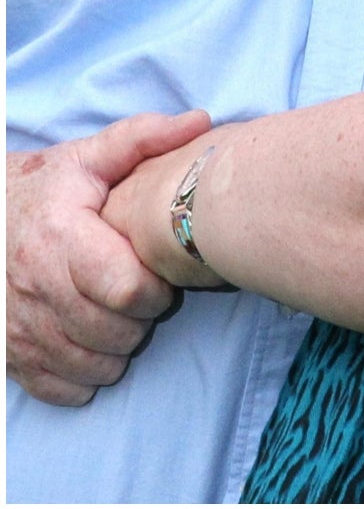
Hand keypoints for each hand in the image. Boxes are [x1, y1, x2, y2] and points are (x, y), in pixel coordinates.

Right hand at [7, 110, 210, 405]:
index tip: (162, 277)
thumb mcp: (86, 157)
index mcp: (59, 239)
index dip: (157, 291)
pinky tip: (95, 348)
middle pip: (113, 332)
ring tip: (123, 319)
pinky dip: (84, 377)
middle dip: (143, 321)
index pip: (123, 289)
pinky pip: (56, 387)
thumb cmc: (45, 189)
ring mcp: (16, 327)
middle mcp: (33, 288)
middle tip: (147, 298)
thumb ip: (141, 139)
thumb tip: (200, 121)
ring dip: (119, 350)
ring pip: (89, 365)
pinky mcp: (8, 354)